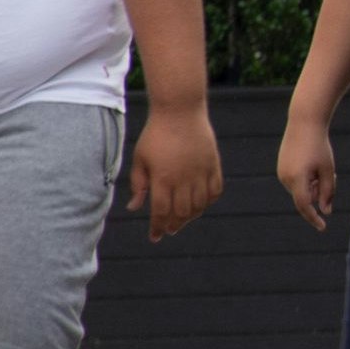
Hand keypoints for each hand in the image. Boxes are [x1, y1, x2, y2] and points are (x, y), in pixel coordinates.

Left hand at [129, 103, 222, 241]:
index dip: (157, 227)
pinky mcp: (213, 164)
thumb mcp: (139, 159)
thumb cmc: (155, 135)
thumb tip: (134, 208)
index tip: (155, 237)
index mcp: (162, 178)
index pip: (160, 211)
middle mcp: (183, 178)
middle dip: (174, 225)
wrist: (180, 111)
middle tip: (169, 230)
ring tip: (183, 220)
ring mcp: (201, 172)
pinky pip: (215, 190)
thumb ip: (138, 185)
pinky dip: (208, 201)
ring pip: (199, 205)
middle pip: (181, 212)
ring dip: (191, 217)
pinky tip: (201, 204)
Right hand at [277, 119, 336, 232]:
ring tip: (320, 166)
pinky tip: (311, 163)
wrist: (304, 123)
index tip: (323, 227)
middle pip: (305, 197)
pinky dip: (306, 180)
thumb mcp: (328, 169)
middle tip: (332, 176)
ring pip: (300, 190)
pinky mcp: (280, 169)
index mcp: (297, 179)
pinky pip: (295, 182)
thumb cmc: (319, 146)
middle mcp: (285, 178)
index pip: (305, 206)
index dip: (314, 218)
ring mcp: (281, 173)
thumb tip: (326, 211)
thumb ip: (328, 192)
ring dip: (313, 185)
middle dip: (319, 192)